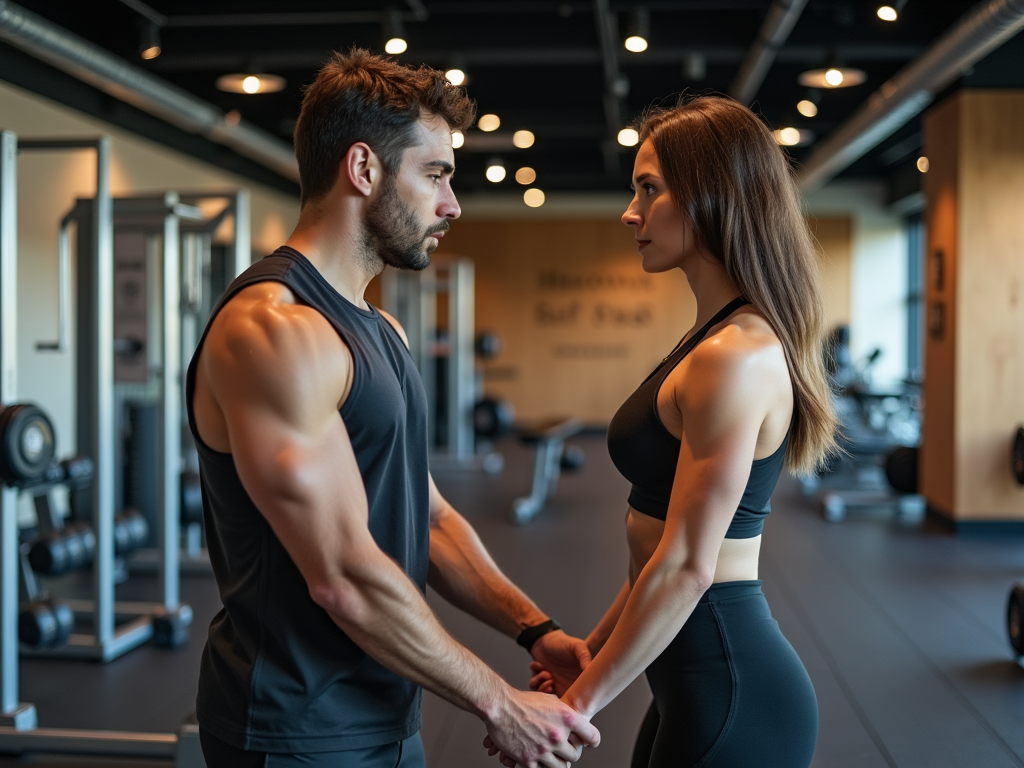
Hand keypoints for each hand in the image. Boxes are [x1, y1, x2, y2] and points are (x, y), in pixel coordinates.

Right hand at [480, 687, 598, 767]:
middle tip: (564, 750)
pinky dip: (540, 766)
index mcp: (567, 718)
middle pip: (575, 755)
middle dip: (570, 753)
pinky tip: (537, 759)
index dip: (592, 741)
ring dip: (557, 762)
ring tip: (552, 756)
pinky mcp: (529, 760)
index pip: (592, 736)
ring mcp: (544, 750)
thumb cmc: (523, 701)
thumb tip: (571, 720)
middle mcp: (558, 735)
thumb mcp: (550, 700)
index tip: (589, 744)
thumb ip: (563, 713)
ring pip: (561, 767)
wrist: (500, 707)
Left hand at [527, 631, 590, 696]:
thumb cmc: (563, 642)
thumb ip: (585, 657)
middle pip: (560, 701)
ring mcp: (552, 683)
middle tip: (551, 684)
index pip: (578, 697)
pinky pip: (535, 687)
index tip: (565, 693)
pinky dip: (535, 678)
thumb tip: (589, 670)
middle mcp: (566, 684)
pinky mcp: (541, 680)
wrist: (545, 638)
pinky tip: (538, 666)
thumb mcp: (577, 646)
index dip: (571, 700)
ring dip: (542, 685)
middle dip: (553, 696)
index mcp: (578, 680)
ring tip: (545, 673)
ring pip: (546, 695)